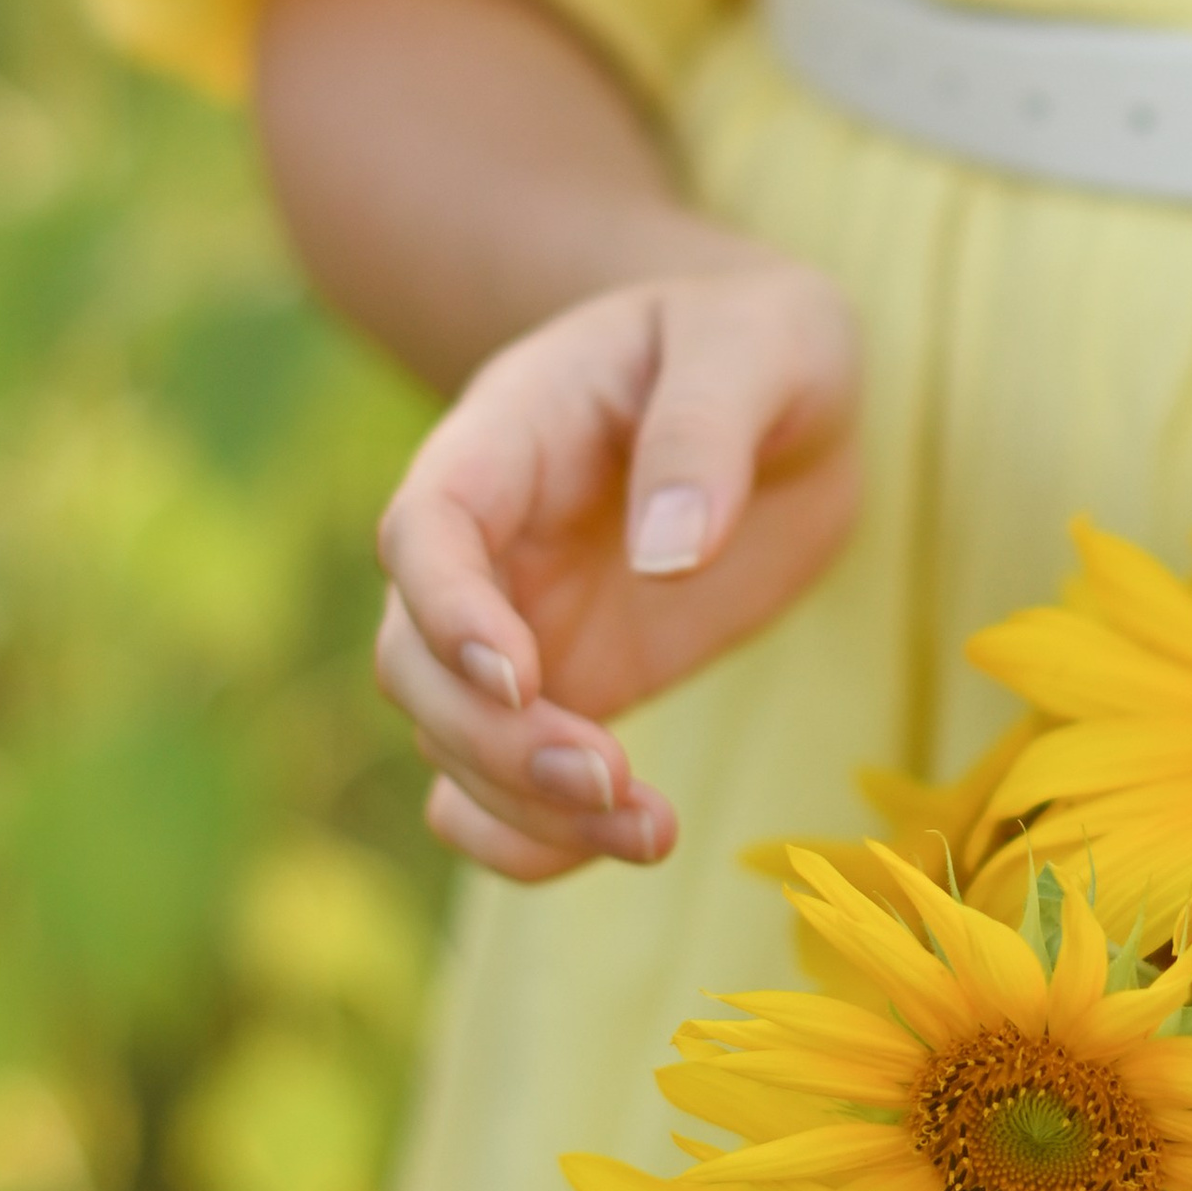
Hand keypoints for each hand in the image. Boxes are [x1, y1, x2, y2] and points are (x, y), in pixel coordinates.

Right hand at [373, 248, 860, 881]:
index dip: (448, 610)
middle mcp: (488, 544)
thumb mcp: (760, 343)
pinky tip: (620, 848)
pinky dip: (533, 839)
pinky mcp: (570, 689)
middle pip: (415, 662)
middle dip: (493, 738)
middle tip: (609, 779)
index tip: (518, 677)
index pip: (426, 528)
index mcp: (507, 438)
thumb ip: (709, 430)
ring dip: (525, 804)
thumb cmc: (755, 342)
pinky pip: (503, 787)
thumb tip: (671, 550)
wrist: (776, 390)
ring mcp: (519, 626)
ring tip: (650, 833)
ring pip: (453, 742)